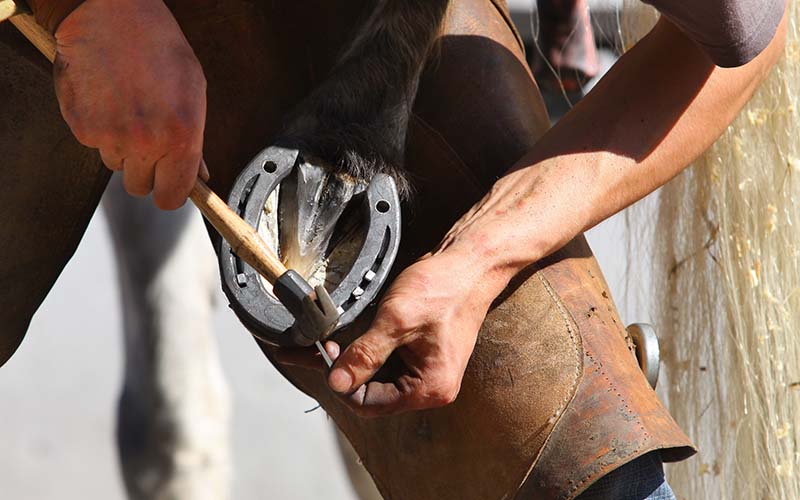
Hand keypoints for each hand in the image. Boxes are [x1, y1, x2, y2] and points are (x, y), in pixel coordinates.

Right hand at [53, 0, 207, 208]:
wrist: (108, 15)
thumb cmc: (155, 45)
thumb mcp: (193, 90)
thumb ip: (196, 140)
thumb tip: (199, 175)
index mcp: (181, 137)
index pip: (172, 196)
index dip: (170, 192)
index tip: (169, 185)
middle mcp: (146, 142)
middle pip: (140, 186)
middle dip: (145, 169)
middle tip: (147, 140)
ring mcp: (111, 137)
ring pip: (116, 165)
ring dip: (122, 147)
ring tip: (128, 108)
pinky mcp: (82, 128)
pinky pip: (94, 145)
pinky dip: (99, 129)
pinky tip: (108, 100)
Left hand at [278, 249, 503, 416]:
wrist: (470, 265)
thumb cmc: (444, 288)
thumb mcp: (396, 320)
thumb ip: (365, 354)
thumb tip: (337, 382)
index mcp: (429, 388)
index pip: (370, 405)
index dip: (343, 383)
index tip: (328, 356)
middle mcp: (431, 387)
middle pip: (373, 394)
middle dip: (348, 372)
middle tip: (327, 345)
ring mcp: (428, 371)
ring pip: (379, 378)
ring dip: (357, 361)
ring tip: (337, 339)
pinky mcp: (423, 356)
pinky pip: (390, 363)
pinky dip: (371, 351)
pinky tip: (359, 335)